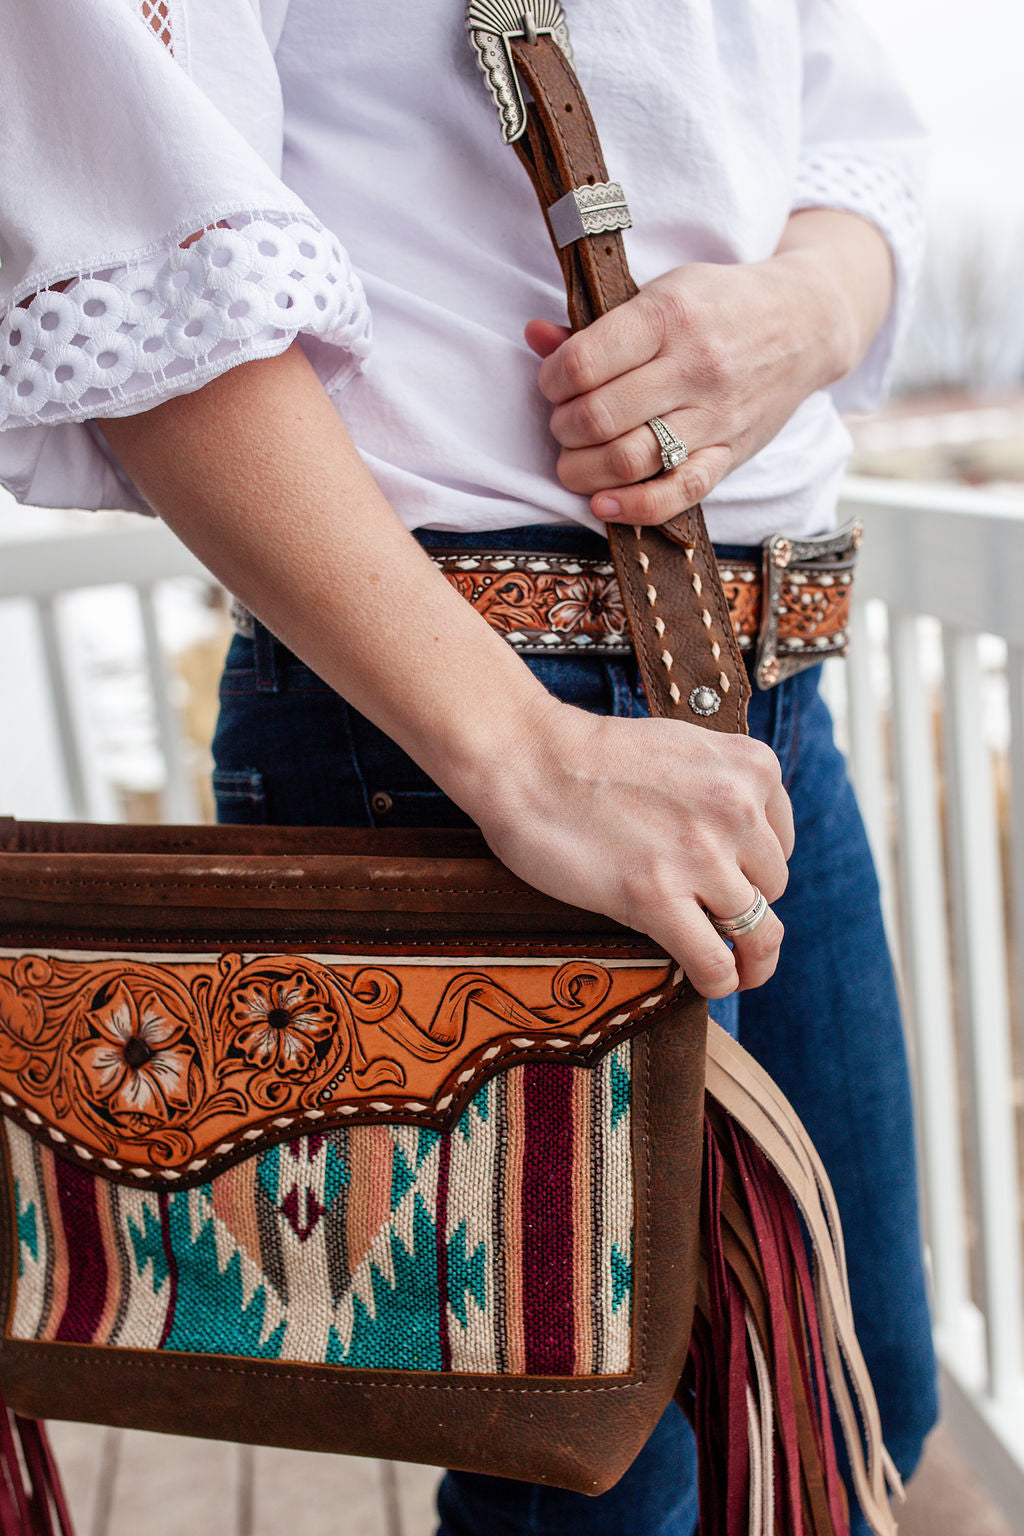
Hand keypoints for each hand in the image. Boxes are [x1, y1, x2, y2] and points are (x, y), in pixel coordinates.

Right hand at [465, 697, 793, 997]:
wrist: (528, 760)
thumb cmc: (591, 757)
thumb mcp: (686, 749)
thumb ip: (723, 787)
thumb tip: (740, 843)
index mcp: (750, 767)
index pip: (781, 840)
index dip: (755, 867)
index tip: (731, 881)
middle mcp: (737, 809)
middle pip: (773, 886)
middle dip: (747, 905)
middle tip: (716, 919)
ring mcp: (700, 855)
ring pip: (760, 931)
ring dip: (751, 959)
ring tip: (739, 971)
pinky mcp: (656, 896)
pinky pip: (716, 962)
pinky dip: (720, 981)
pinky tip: (709, 983)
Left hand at [525, 249, 848, 525]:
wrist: (807, 321)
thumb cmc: (721, 304)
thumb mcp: (661, 292)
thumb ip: (597, 324)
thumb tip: (536, 336)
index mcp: (669, 316)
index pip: (584, 364)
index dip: (552, 381)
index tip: (553, 383)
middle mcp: (694, 367)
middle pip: (599, 418)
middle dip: (564, 428)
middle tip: (564, 424)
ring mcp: (715, 415)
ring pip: (629, 460)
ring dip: (584, 471)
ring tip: (576, 461)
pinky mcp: (731, 452)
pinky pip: (678, 493)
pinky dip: (634, 508)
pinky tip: (604, 504)